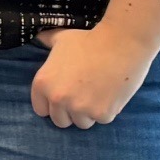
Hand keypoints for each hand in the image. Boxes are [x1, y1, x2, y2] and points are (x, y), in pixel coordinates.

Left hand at [29, 24, 156, 128]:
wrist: (121, 43)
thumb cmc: (90, 40)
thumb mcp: (62, 39)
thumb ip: (47, 41)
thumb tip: (38, 37)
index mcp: (43, 84)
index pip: (41, 109)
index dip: (53, 104)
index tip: (64, 98)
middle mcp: (58, 99)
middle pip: (60, 120)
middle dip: (70, 112)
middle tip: (83, 97)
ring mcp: (80, 108)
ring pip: (81, 123)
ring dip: (88, 113)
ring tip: (98, 94)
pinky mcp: (101, 114)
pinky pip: (101, 120)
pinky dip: (107, 110)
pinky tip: (111, 94)